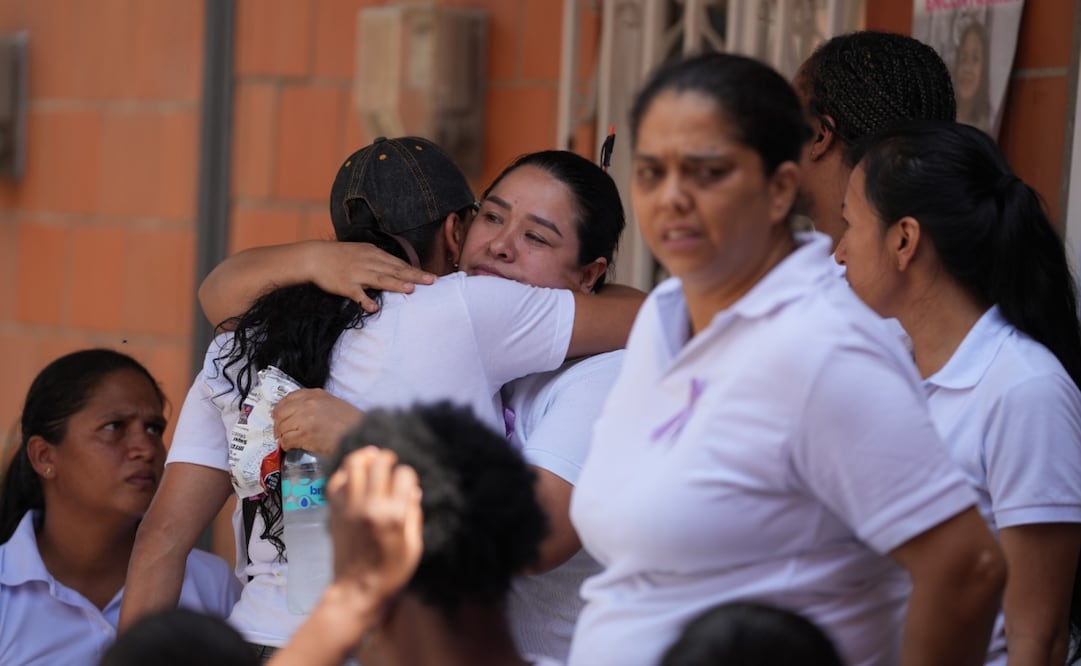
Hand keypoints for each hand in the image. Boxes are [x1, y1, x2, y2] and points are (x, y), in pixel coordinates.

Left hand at [273, 389, 363, 455]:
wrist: (359, 433)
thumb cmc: (349, 421)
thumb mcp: (332, 403)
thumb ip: (314, 404)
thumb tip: (296, 413)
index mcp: (315, 394)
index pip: (288, 398)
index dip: (280, 408)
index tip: (277, 415)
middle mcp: (308, 403)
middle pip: (281, 413)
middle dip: (278, 424)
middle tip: (279, 432)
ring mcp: (306, 419)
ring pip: (282, 427)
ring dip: (282, 435)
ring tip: (287, 440)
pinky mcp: (305, 435)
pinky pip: (287, 440)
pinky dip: (286, 445)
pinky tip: (292, 446)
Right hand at [307, 242, 435, 312]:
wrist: (315, 257)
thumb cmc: (340, 255)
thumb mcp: (363, 251)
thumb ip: (379, 259)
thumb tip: (397, 268)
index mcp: (374, 253)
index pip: (399, 263)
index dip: (415, 270)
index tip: (431, 276)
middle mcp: (368, 262)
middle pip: (395, 270)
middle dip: (414, 275)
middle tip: (431, 281)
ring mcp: (357, 274)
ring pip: (380, 279)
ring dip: (395, 284)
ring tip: (410, 290)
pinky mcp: (345, 285)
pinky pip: (357, 294)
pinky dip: (365, 300)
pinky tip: (374, 307)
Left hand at [326, 447, 422, 603]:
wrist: (357, 589)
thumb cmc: (390, 572)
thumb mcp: (414, 546)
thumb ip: (414, 515)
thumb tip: (413, 490)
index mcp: (394, 515)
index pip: (404, 475)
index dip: (408, 475)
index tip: (408, 482)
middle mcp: (370, 506)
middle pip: (378, 463)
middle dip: (388, 457)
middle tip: (390, 461)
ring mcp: (349, 507)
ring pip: (353, 465)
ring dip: (364, 457)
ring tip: (371, 456)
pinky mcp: (335, 512)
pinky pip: (336, 481)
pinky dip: (345, 472)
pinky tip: (353, 473)